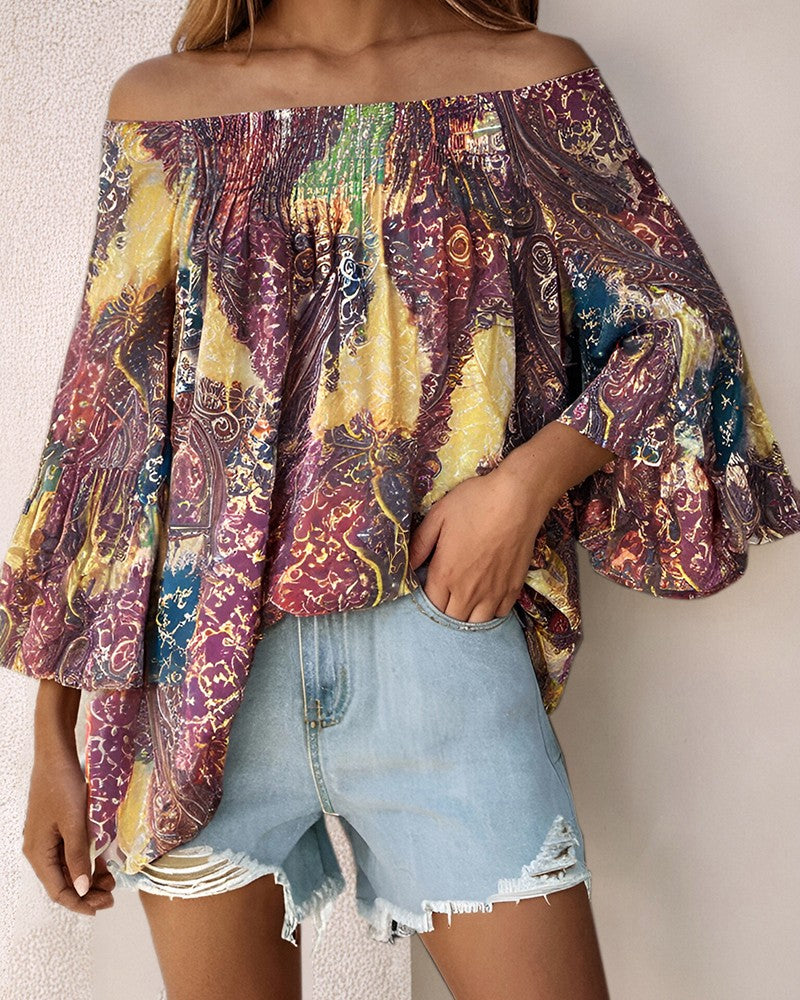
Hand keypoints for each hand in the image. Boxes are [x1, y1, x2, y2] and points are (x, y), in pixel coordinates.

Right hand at [22, 742, 115, 916]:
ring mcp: (47, 838)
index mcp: (39, 852)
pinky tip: (103, 864)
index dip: (79, 903)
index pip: (58, 890)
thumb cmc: (63, 786)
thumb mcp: (75, 823)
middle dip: (86, 892)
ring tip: (111, 881)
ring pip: (67, 867)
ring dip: (87, 878)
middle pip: (62, 881)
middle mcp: (39, 849)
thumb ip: (78, 857)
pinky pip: (70, 852)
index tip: (101, 908)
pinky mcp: (56, 827)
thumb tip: (82, 889)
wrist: (56, 755)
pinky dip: (85, 860)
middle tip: (112, 895)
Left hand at [408, 463, 549, 623]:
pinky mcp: (513, 588)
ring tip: (464, 606)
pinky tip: (486, 601)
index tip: (428, 591)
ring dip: (467, 619)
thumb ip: (420, 544)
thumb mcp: (438, 516)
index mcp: (446, 574)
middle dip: (444, 614)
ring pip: (476, 623)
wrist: (517, 499)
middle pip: (451, 620)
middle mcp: (468, 590)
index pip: (430, 605)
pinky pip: (499, 614)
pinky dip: (490, 613)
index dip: (426, 602)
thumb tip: (406, 566)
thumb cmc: (475, 503)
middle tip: (444, 599)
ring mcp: (493, 592)